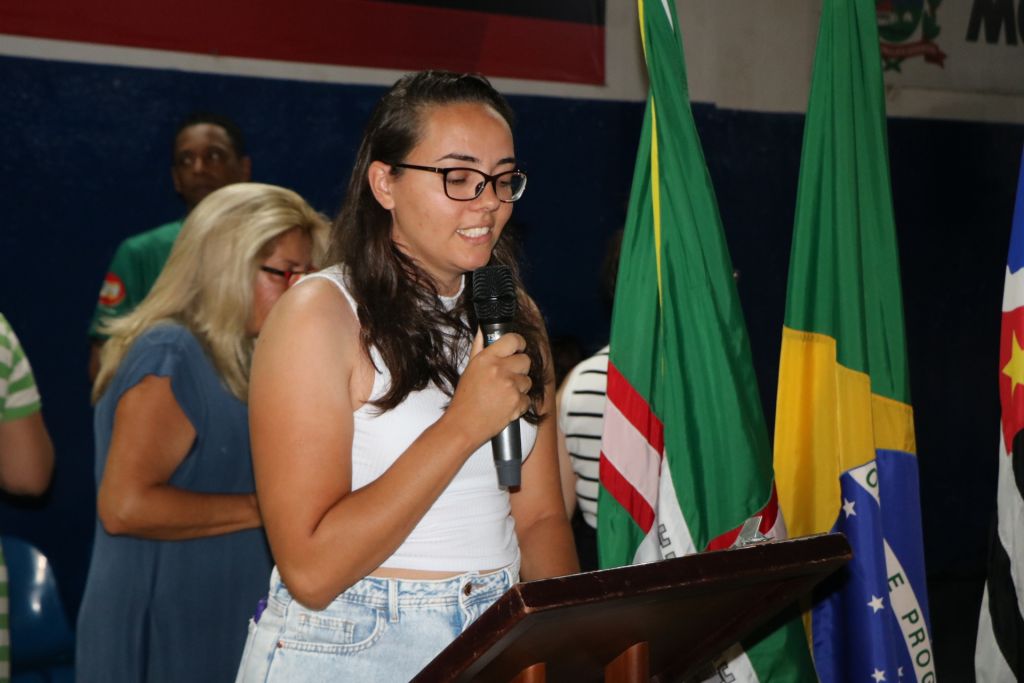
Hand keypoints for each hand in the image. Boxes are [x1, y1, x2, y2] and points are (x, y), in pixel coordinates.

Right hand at [445, 332, 531, 448]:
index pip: (513, 340)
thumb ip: (480, 348)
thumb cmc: (465, 399)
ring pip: (528, 380)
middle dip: (519, 368)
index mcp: (487, 358)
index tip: (518, 348)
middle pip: (526, 360)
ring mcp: (510, 386)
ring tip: (503, 394)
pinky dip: (519, 403)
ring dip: (519, 387)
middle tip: (507, 376)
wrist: (464, 425)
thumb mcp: (469, 369)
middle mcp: (500, 369)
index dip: (519, 343)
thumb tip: (484, 331)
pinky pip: (528, 398)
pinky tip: (505, 405)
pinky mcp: (517, 402)